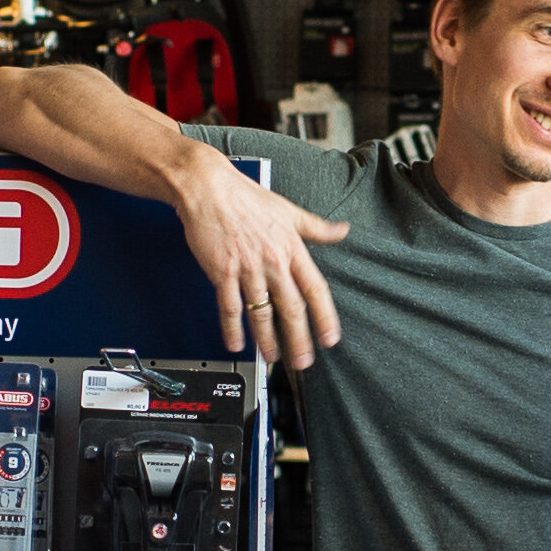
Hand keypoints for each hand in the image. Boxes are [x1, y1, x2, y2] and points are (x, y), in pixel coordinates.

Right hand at [168, 145, 345, 367]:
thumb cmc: (246, 197)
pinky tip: (236, 343)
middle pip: (291, 308)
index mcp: (291, 248)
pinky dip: (232, 328)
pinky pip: (229, 307)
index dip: (325, 316)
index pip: (315, 289)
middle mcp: (272, 261)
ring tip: (272, 357)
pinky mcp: (222, 272)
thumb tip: (342, 231)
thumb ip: (316, 227)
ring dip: (267, 339)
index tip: (330, 338)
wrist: (208, 188)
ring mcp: (247, 269)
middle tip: (303, 361)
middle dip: (299, 339)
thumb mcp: (289, 210)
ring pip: (261, 313)